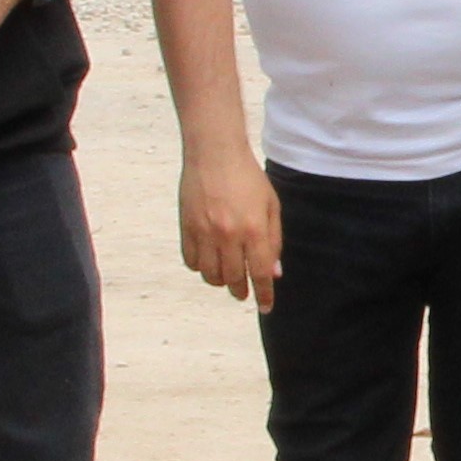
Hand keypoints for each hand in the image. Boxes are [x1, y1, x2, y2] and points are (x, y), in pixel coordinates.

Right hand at [180, 147, 284, 311]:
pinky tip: (209, 260)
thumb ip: (273, 240)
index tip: (265, 307)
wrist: (214, 153)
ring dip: (220, 280)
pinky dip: (201, 267)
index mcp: (254, 229)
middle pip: (233, 279)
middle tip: (243, 293)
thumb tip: (273, 272)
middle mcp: (229, 235)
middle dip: (241, 291)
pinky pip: (192, 261)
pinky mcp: (187, 227)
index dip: (264, 294)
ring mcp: (205, 232)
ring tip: (226, 274)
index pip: (259, 274)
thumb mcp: (271, 206)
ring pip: (210, 275)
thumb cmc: (247, 177)